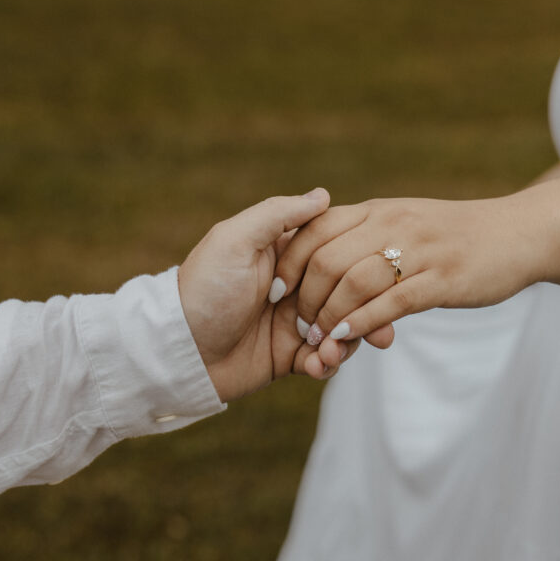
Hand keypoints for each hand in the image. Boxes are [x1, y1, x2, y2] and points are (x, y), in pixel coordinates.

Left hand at [177, 189, 362, 402]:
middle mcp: (295, 287)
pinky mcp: (289, 356)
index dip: (358, 266)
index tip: (379, 276)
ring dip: (345, 342)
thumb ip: (278, 214)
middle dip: (362, 312)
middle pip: (347, 295)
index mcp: (285, 255)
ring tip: (332, 352)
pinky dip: (326, 364)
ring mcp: (294, 323)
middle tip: (371, 328)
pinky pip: (323, 360)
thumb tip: (323, 195)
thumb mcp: (235, 241)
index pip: (336, 253)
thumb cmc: (204, 290)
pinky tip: (317, 365)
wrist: (179, 352)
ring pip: (342, 330)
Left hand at [273, 195, 538, 358]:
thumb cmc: (457, 235)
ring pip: (354, 283)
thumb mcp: (405, 220)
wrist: (520, 233)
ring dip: (329, 318)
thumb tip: (322, 251)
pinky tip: (346, 340)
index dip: (288, 263)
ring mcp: (418, 251)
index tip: (274, 292)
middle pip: (327, 259)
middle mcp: (392, 224)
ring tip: (319, 341)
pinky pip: (390, 303)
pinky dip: (361, 324)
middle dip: (305, 299)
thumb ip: (364, 231)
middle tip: (299, 327)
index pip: (315, 229)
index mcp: (377, 211)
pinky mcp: (441, 280)